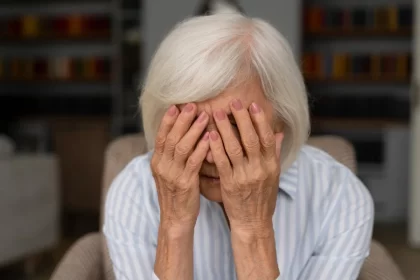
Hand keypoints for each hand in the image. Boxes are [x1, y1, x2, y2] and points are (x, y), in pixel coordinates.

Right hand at [151, 103, 209, 232]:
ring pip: (181, 147)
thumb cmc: (177, 194)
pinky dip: (201, 148)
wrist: (175, 219)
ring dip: (193, 130)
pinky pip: (193, 162)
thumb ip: (172, 156)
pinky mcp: (185, 183)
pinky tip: (209, 138)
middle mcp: (162, 166)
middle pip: (171, 137)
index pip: (161, 136)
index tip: (176, 105)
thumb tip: (179, 136)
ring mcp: (172, 175)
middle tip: (192, 105)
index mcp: (157, 162)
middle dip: (182, 120)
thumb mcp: (169, 173)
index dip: (168, 120)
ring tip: (204, 116)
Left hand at [209, 99, 283, 235]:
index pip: (267, 138)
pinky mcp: (230, 184)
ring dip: (225, 129)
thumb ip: (275, 153)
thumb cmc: (263, 198)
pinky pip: (222, 163)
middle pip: (250, 139)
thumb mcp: (274, 176)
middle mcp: (260, 169)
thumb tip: (279, 132)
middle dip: (241, 119)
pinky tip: (210, 135)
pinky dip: (216, 147)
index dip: (260, 120)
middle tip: (233, 102)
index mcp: (271, 165)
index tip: (252, 105)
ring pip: (234, 148)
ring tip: (217, 113)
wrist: (254, 223)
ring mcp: (245, 176)